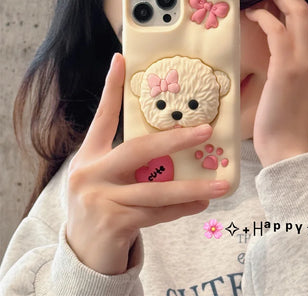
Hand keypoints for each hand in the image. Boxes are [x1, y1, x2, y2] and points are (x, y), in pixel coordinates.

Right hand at [66, 53, 228, 274]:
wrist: (82, 251)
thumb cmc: (101, 203)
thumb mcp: (107, 177)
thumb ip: (131, 162)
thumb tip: (174, 146)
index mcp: (90, 155)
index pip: (103, 116)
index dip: (111, 88)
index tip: (120, 59)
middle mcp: (91, 173)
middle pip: (138, 149)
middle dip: (175, 140)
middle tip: (206, 131)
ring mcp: (100, 199)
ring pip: (156, 189)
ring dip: (191, 187)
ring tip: (221, 183)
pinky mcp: (114, 223)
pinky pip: (157, 213)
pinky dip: (181, 209)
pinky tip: (202, 203)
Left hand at [245, 0, 307, 165]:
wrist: (287, 147)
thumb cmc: (285, 124)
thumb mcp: (296, 93)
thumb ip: (294, 72)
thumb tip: (279, 59)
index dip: (294, 8)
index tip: (277, 0)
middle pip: (306, 13)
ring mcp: (304, 62)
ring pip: (296, 15)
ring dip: (276, 0)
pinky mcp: (285, 68)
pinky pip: (276, 30)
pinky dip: (264, 17)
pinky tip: (252, 15)